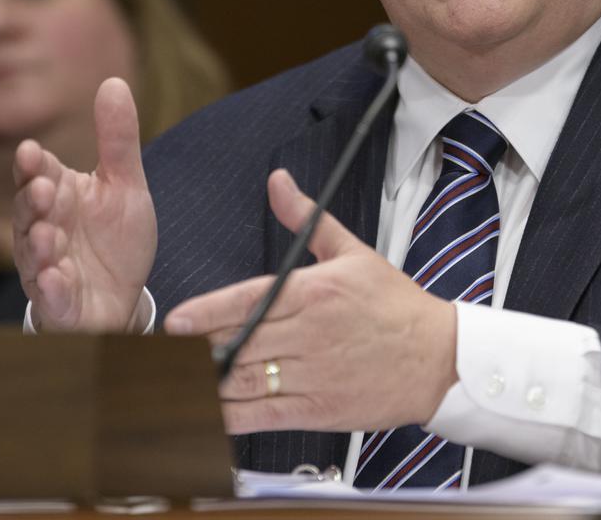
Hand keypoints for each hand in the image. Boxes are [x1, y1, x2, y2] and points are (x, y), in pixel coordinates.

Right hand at [12, 77, 155, 331]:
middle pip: (30, 212)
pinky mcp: (60, 303)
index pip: (38, 174)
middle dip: (32, 201)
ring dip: (38, 244)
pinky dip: (51, 288)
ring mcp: (48, 267)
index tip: (31, 151)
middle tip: (41, 188)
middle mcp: (45, 229)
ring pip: (34, 255)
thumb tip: (113, 81)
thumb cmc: (115, 237)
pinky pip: (51, 297)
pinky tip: (55, 278)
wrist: (124, 294)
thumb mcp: (125, 184)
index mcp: (58, 196)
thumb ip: (118, 139)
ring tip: (47, 234)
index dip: (32, 165)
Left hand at [165, 169, 457, 433]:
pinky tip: (206, 416)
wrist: (439, 358)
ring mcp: (313, 373)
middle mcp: (310, 333)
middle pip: (240, 342)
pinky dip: (231, 419)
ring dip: (206, 384)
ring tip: (173, 383)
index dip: (208, 312)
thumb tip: (278, 182)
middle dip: (197, 350)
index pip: (250, 299)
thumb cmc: (395, 305)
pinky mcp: (319, 409)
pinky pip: (264, 416)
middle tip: (162, 355)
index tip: (177, 321)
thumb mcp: (353, 252)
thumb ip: (306, 219)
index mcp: (315, 291)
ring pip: (245, 381)